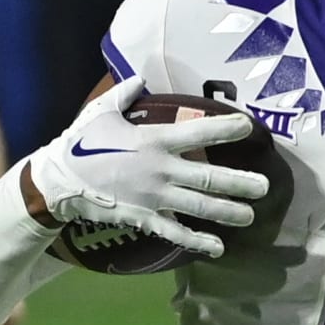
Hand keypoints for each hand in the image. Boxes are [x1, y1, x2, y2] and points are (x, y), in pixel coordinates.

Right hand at [29, 75, 264, 259]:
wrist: (60, 181)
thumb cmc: (81, 143)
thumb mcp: (102, 111)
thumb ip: (125, 93)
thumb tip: (139, 77)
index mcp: (154, 140)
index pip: (198, 132)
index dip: (225, 129)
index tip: (248, 127)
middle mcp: (160, 170)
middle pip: (209, 177)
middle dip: (240, 182)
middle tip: (264, 186)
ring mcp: (154, 197)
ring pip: (200, 206)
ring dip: (228, 212)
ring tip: (250, 216)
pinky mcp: (145, 218)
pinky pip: (176, 232)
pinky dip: (197, 241)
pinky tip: (218, 247)